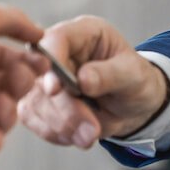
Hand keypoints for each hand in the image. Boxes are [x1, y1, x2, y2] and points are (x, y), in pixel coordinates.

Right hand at [18, 15, 168, 149]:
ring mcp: (47, 77)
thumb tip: (83, 79)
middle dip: (65, 108)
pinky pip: (33, 118)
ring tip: (90, 136)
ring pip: (36, 101)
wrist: (135, 108)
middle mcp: (60, 52)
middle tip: (92, 130)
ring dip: (62, 125)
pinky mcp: (41, 100)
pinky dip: (55, 132)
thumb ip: (110, 74)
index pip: (56, 38)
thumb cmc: (137, 81)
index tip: (55, 89)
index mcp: (83, 33)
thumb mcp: (134, 74)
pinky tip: (78, 135)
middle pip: (42, 76)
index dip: (51, 61)